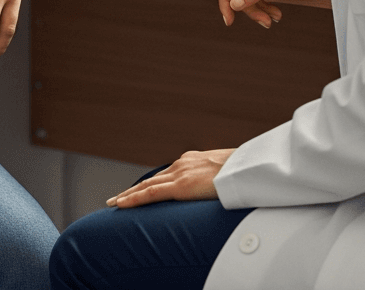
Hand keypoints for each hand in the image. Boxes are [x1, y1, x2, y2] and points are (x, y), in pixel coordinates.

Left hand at [106, 149, 235, 208]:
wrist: (250, 167)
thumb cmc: (244, 171)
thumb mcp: (227, 173)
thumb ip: (217, 179)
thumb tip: (220, 186)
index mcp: (193, 161)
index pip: (167, 174)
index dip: (152, 183)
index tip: (140, 190)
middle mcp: (182, 164)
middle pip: (152, 179)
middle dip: (134, 190)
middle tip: (118, 198)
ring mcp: (180, 174)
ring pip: (147, 186)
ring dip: (129, 195)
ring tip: (115, 203)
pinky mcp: (181, 186)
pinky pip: (151, 193)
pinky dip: (134, 199)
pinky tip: (122, 204)